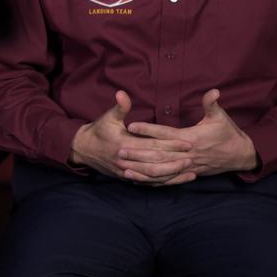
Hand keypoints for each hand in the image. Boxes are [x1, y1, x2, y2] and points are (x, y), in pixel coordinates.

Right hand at [70, 91, 192, 184]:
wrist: (83, 150)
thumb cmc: (98, 131)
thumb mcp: (107, 117)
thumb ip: (119, 107)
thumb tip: (122, 93)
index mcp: (124, 144)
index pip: (152, 145)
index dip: (170, 145)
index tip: (186, 143)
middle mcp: (126, 161)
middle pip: (155, 163)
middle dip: (175, 161)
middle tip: (192, 158)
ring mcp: (127, 172)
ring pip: (153, 176)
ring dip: (172, 175)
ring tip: (189, 172)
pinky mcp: (128, 178)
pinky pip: (148, 183)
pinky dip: (164, 183)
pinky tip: (177, 181)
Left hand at [122, 89, 257, 179]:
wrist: (239, 156)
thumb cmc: (228, 134)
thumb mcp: (221, 117)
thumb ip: (212, 104)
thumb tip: (213, 90)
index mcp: (191, 138)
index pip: (165, 134)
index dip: (148, 130)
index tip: (131, 126)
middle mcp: (186, 155)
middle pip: (158, 154)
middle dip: (138, 152)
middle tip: (119, 150)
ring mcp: (186, 167)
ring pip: (160, 171)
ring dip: (142, 170)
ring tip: (123, 168)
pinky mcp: (187, 174)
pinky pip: (167, 180)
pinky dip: (152, 181)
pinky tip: (138, 181)